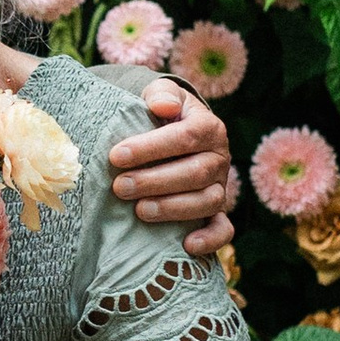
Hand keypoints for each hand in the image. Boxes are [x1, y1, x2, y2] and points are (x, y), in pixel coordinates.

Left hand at [108, 81, 233, 251]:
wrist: (176, 132)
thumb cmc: (162, 114)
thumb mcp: (161, 95)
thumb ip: (161, 95)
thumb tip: (161, 107)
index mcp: (209, 127)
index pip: (186, 137)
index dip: (151, 148)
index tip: (116, 156)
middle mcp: (219, 158)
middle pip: (195, 173)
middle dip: (155, 182)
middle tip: (119, 187)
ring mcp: (220, 187)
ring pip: (206, 202)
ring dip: (172, 209)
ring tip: (139, 211)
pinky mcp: (217, 211)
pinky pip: (223, 229)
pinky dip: (210, 239)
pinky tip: (187, 245)